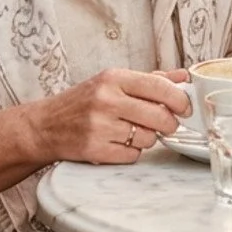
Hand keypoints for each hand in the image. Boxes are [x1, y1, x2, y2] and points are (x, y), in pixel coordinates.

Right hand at [26, 67, 190, 164]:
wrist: (45, 125)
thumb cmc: (82, 102)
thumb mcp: (112, 82)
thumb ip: (150, 79)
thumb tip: (183, 76)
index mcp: (113, 78)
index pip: (159, 86)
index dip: (180, 99)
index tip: (186, 108)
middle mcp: (106, 100)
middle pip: (159, 116)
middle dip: (169, 124)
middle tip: (165, 124)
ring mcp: (100, 126)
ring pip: (148, 138)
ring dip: (147, 138)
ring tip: (131, 132)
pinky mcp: (95, 149)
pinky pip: (132, 155)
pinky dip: (131, 152)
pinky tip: (118, 143)